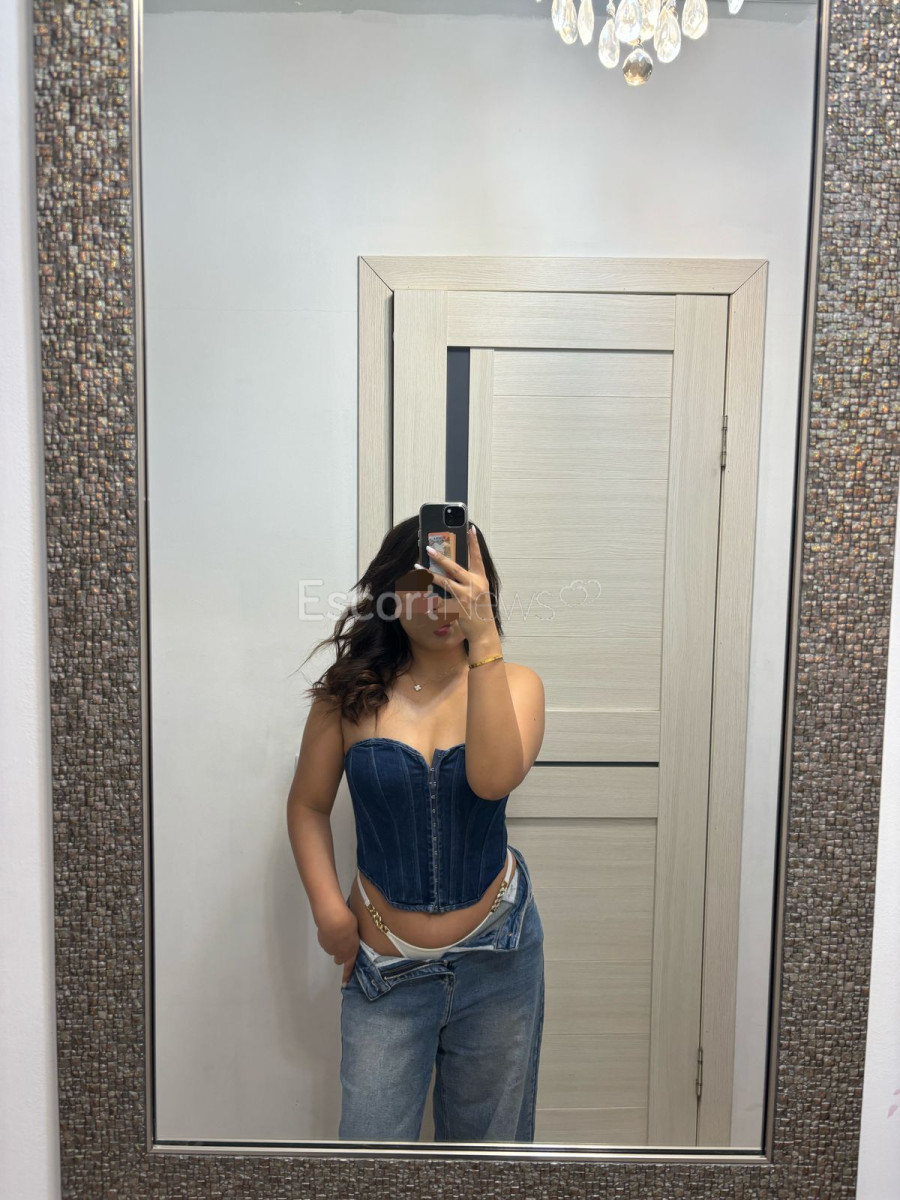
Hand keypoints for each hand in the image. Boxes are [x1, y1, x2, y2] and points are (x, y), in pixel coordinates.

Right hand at [316, 905, 360, 985]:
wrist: (334, 921)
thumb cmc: (349, 924)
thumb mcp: (355, 933)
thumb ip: (351, 939)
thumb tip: (346, 938)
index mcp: (351, 952)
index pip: (349, 967)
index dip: (346, 975)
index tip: (344, 984)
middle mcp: (340, 954)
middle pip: (338, 959)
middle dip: (339, 954)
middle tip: (341, 943)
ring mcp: (329, 949)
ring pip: (331, 949)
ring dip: (333, 943)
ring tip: (335, 931)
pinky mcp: (322, 943)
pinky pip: (326, 941)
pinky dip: (327, 937)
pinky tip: (329, 928)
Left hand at [425, 524, 497, 647]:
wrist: (484, 632)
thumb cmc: (480, 610)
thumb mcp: (479, 591)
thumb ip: (468, 579)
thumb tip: (451, 568)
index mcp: (481, 579)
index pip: (477, 557)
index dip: (474, 543)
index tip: (470, 528)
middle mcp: (474, 586)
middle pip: (454, 568)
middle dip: (440, 557)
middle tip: (428, 548)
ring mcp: (465, 597)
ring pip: (443, 582)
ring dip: (428, 574)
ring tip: (416, 567)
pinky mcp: (457, 608)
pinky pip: (439, 602)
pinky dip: (428, 599)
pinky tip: (419, 597)